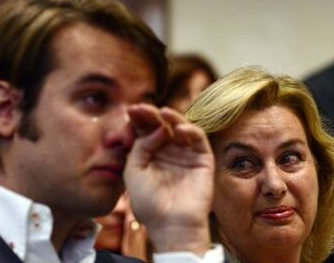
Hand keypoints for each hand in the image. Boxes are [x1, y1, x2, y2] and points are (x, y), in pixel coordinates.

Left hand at [124, 104, 213, 255]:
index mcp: (149, 155)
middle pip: (161, 125)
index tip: (131, 110)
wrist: (170, 225)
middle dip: (152, 115)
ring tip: (162, 112)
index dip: (139, 119)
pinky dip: (190, 130)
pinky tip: (178, 129)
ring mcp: (185, 154)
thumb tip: (156, 130)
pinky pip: (198, 139)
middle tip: (142, 108)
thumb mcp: (133, 172)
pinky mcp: (202, 159)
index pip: (145, 131)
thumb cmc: (148, 203)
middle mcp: (167, 152)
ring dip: (172, 117)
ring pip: (180, 127)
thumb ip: (139, 148)